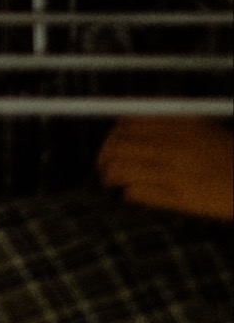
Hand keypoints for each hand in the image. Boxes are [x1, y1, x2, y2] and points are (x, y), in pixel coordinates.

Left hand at [101, 115, 233, 224]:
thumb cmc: (233, 156)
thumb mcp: (207, 129)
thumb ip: (174, 123)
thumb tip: (134, 126)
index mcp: (182, 125)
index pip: (128, 123)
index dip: (112, 135)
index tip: (109, 144)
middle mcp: (176, 145)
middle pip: (119, 146)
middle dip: (104, 157)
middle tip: (102, 167)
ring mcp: (179, 172)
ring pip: (123, 169)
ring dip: (110, 176)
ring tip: (110, 183)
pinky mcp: (185, 199)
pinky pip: (141, 193)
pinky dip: (129, 193)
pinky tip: (129, 195)